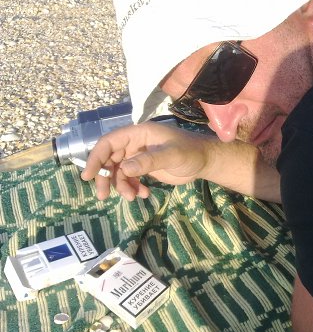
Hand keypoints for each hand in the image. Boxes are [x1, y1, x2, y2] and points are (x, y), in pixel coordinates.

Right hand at [81, 122, 210, 200]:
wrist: (206, 161)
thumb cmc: (191, 153)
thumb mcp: (172, 156)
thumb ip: (149, 161)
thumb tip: (125, 168)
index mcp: (139, 133)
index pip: (109, 142)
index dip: (96, 157)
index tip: (88, 176)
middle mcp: (135, 143)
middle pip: (110, 159)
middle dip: (106, 177)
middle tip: (103, 195)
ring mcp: (139, 156)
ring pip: (119, 171)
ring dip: (121, 186)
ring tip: (132, 197)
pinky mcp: (145, 167)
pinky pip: (130, 178)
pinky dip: (132, 188)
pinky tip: (143, 194)